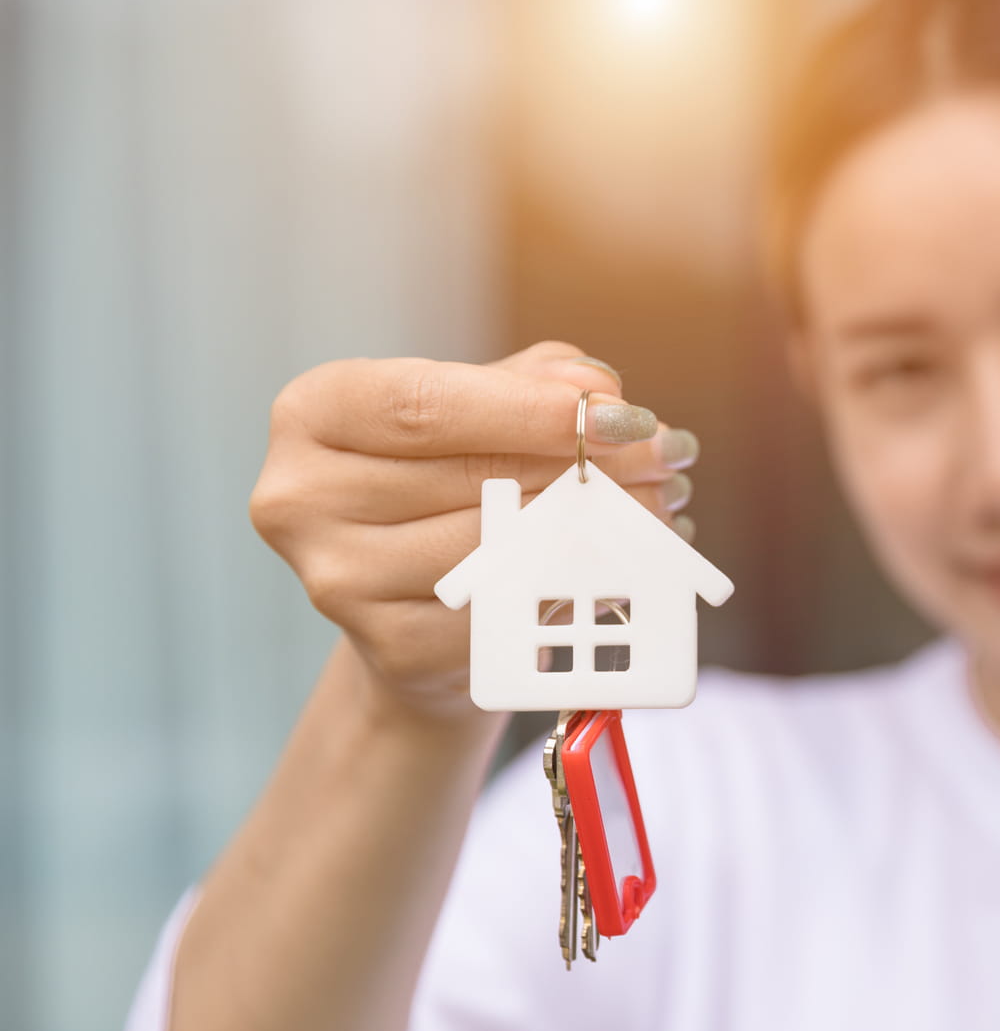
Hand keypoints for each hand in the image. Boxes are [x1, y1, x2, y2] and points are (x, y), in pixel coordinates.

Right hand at [249, 342, 699, 718]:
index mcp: (314, 415)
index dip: (528, 409)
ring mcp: (337, 580)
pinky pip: (502, 613)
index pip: (423, 406)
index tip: (618, 412)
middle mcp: (301, 497)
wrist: (421, 607)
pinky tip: (628, 565)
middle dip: (583, 465)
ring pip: (492, 547)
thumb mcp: (486, 409)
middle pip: (467, 476)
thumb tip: (597, 390)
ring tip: (660, 506)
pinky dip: (576, 587)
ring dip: (595, 527)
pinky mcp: (389, 647)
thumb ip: (538, 382)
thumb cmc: (455, 482)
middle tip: (666, 456)